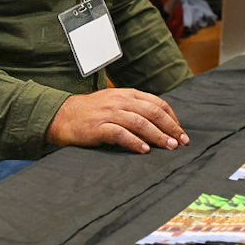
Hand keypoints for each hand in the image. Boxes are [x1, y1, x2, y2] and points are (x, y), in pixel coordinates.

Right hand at [47, 88, 189, 153]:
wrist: (62, 115)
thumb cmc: (92, 112)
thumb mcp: (116, 102)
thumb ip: (136, 108)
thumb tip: (161, 122)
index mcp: (128, 94)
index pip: (157, 103)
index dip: (172, 118)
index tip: (181, 131)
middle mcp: (121, 101)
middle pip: (153, 112)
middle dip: (171, 127)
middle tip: (182, 141)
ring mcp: (109, 113)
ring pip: (140, 123)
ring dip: (158, 135)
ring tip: (170, 146)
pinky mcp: (98, 127)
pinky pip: (120, 134)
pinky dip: (135, 142)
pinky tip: (145, 150)